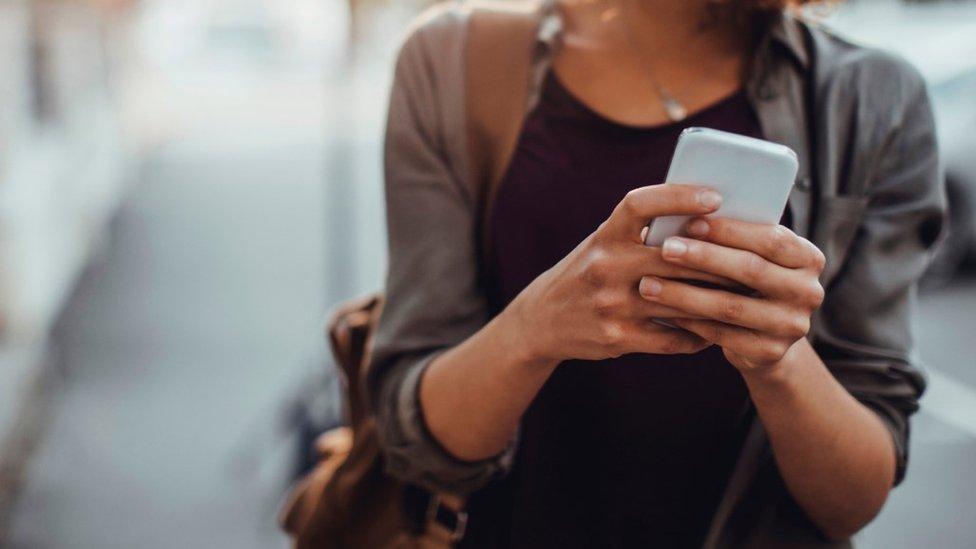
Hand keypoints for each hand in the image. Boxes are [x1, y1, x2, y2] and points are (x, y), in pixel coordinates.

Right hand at [504, 184, 732, 362]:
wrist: (543, 320)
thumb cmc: (588, 273)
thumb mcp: (603, 244)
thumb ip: (643, 233)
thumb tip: (707, 217)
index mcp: (604, 235)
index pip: (641, 204)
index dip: (678, 196)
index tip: (715, 196)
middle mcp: (605, 266)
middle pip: (675, 257)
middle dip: (718, 260)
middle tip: (755, 259)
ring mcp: (610, 304)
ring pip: (680, 300)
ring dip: (716, 300)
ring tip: (745, 297)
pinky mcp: (617, 337)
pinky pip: (671, 337)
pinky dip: (697, 335)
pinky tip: (714, 331)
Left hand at [638, 217, 825, 373]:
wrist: (764, 338)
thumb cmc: (747, 282)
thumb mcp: (753, 257)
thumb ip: (734, 239)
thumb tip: (686, 214)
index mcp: (809, 258)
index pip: (771, 239)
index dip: (730, 231)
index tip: (691, 222)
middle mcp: (809, 292)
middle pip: (751, 270)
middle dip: (704, 258)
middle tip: (665, 248)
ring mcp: (792, 326)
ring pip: (731, 306)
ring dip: (685, 294)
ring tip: (649, 284)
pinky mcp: (770, 353)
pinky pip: (722, 335)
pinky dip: (689, 321)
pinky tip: (662, 311)